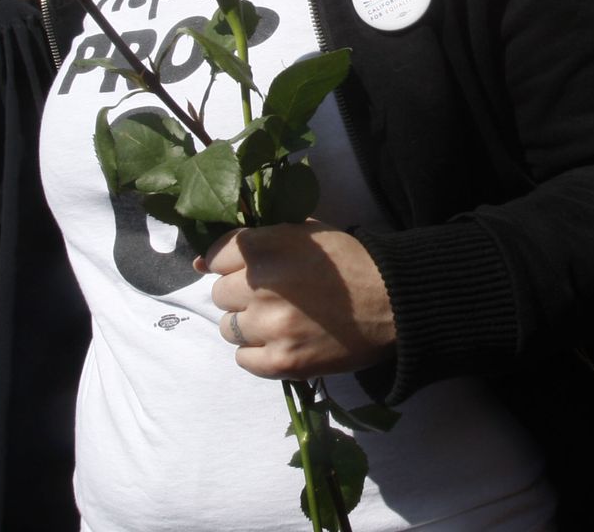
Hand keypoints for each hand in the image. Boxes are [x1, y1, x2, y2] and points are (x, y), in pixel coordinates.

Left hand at [198, 222, 397, 378]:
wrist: (392, 304)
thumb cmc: (349, 263)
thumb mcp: (306, 232)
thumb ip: (258, 237)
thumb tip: (201, 260)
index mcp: (267, 246)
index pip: (217, 256)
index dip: (231, 264)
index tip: (249, 271)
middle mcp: (262, 285)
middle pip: (220, 294)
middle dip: (241, 294)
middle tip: (273, 296)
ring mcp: (270, 326)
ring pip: (228, 328)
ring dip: (248, 325)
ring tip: (280, 321)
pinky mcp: (281, 361)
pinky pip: (243, 359)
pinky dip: (258, 353)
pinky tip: (283, 342)